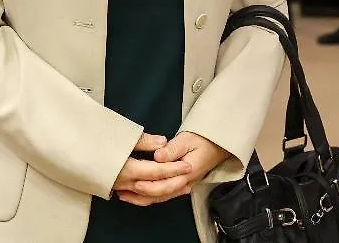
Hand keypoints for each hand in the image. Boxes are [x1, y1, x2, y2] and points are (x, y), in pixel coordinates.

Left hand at [115, 132, 230, 206]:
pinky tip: (136, 194)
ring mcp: (182, 186)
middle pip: (161, 194)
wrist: (217, 146)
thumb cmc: (202, 140)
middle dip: (140, 194)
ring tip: (123, 195)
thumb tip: (158, 156)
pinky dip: (149, 196)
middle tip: (122, 191)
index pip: (166, 185)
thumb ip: (172, 149)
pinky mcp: (179, 185)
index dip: (149, 186)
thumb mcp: (187, 139)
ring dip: (142, 198)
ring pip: (161, 198)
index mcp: (187, 173)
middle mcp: (184, 183)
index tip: (134, 182)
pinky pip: (163, 195)